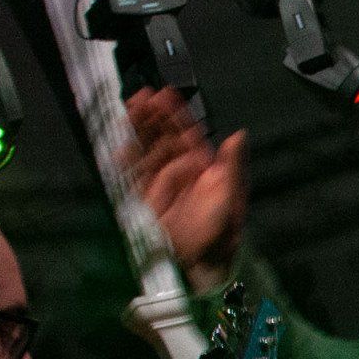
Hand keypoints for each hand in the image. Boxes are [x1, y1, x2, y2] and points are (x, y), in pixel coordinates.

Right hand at [122, 87, 247, 292]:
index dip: (175, 114)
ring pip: (147, 149)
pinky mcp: (145, 198)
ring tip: (131, 107)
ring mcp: (162, 184)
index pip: (187, 133)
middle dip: (153, 116)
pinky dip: (126, 157)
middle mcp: (182, 172)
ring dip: (139, 128)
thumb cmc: (222, 234)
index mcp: (205, 168)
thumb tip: (238, 134)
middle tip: (142, 94)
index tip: (165, 94)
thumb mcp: (230, 196)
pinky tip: (120, 142)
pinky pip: (134, 172)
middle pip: (164, 136)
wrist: (201, 265)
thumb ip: (232, 164)